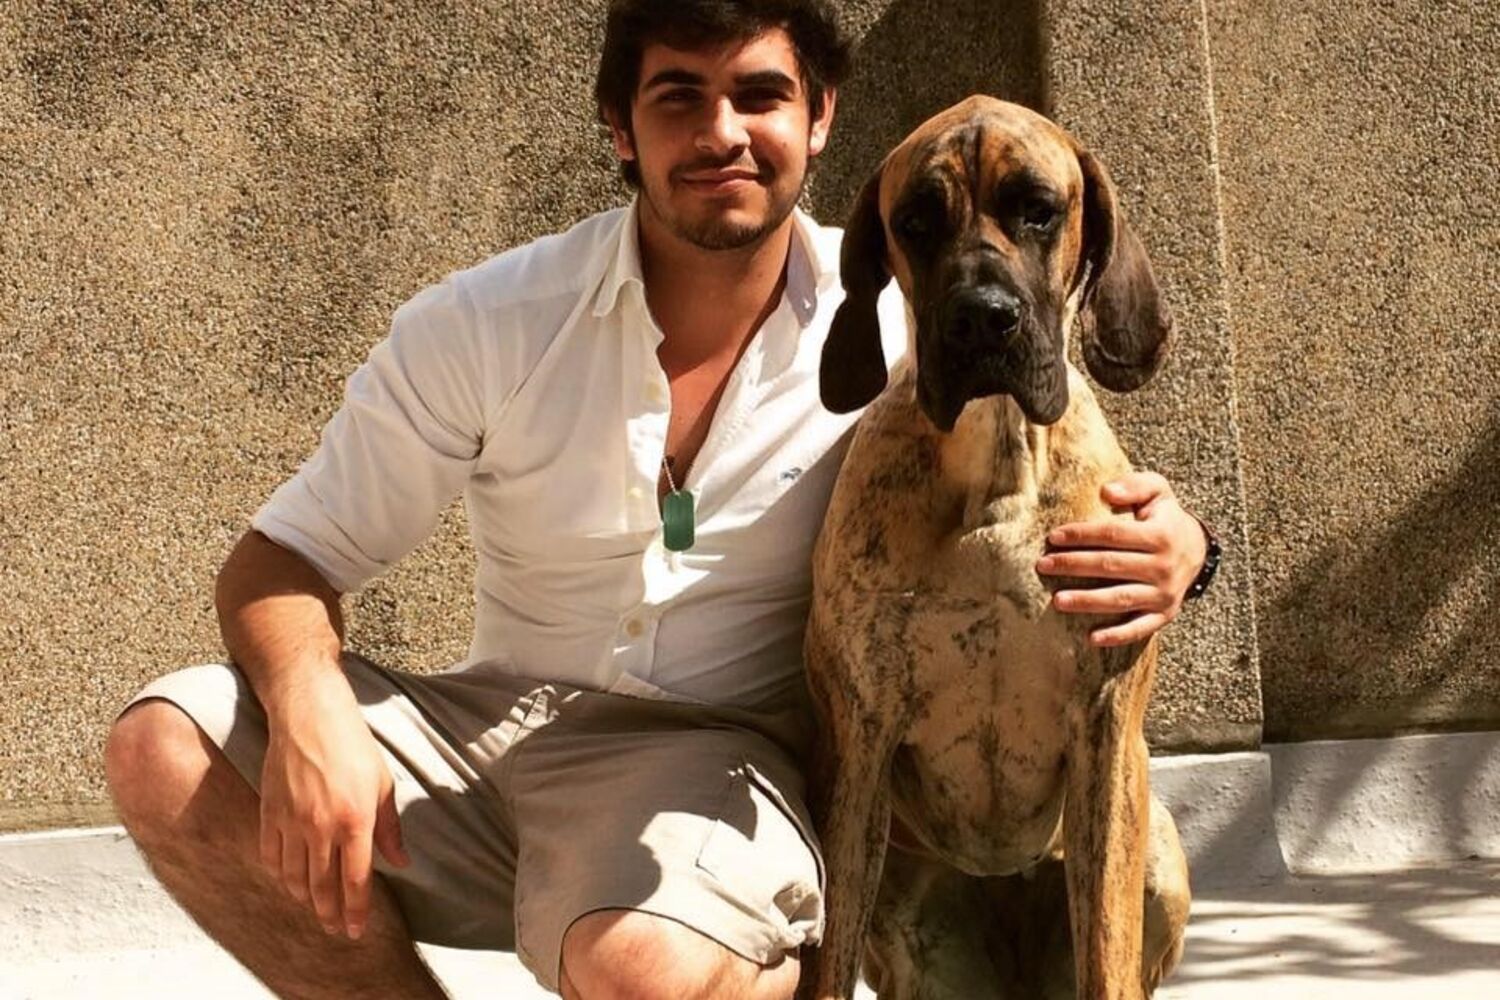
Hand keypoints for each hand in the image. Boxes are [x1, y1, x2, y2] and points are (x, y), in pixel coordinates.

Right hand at [259, 673, 409, 939]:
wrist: (309, 714)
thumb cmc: (353, 745)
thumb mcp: (383, 783)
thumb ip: (390, 828)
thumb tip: (401, 862)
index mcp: (355, 819)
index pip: (355, 880)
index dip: (356, 909)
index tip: (356, 930)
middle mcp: (321, 826)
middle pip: (322, 886)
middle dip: (329, 914)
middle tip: (335, 929)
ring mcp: (291, 821)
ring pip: (293, 877)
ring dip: (304, 897)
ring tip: (315, 906)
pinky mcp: (269, 812)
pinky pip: (270, 856)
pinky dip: (280, 874)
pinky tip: (289, 879)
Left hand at [1035, 471, 1207, 646]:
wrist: (1198, 550)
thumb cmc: (1165, 518)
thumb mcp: (1158, 491)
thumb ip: (1135, 485)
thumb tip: (1106, 491)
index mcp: (1159, 535)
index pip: (1112, 534)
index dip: (1081, 534)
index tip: (1052, 537)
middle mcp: (1163, 566)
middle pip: (1110, 566)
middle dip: (1073, 565)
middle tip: (1042, 565)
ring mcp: (1164, 594)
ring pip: (1120, 599)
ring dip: (1087, 601)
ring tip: (1057, 601)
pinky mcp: (1164, 614)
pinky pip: (1140, 628)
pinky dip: (1117, 635)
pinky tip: (1092, 639)